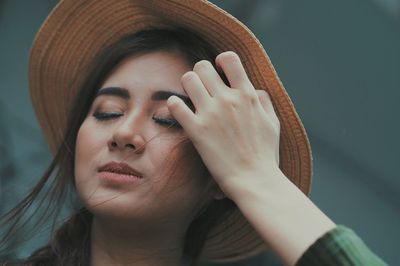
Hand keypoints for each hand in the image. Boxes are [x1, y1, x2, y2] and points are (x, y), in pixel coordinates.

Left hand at [167, 51, 280, 197]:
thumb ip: (263, 101)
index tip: (219, 71)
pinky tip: (180, 111)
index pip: (229, 58)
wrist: (254, 180)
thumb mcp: (272, 123)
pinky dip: (174, 105)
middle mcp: (228, 100)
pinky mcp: (196, 131)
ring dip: (187, 85)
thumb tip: (252, 89)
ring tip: (191, 97)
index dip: (221, 61)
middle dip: (201, 73)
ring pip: (188, 79)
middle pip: (203, 66)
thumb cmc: (265, 154)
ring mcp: (211, 114)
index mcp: (247, 95)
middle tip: (202, 87)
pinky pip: (175, 105)